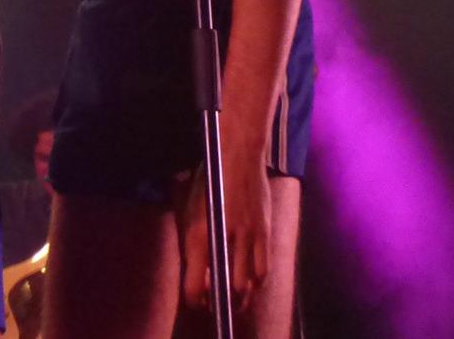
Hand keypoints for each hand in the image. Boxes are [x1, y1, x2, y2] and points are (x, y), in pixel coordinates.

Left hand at [177, 149, 272, 315]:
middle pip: (224, 289)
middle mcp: (222, 237)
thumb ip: (194, 239)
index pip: (195, 284)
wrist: (237, 152)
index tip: (199, 300)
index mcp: (198, 233)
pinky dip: (257, 279)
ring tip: (237, 296)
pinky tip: (251, 278)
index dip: (196, 299)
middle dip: (221, 301)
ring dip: (242, 295)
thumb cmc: (208, 179)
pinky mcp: (264, 230)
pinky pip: (264, 267)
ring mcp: (246, 235)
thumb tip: (199, 269)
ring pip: (247, 284)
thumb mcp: (190, 207)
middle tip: (218, 300)